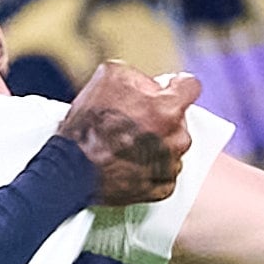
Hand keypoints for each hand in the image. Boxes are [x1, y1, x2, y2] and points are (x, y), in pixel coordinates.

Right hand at [62, 63, 198, 208]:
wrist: (72, 167)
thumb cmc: (89, 123)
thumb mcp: (109, 76)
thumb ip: (139, 75)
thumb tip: (153, 84)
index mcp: (169, 108)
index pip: (190, 86)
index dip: (176, 85)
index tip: (165, 90)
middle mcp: (177, 138)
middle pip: (178, 120)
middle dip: (161, 117)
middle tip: (134, 120)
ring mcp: (171, 165)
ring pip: (172, 146)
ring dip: (157, 143)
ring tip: (128, 144)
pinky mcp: (163, 188)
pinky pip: (164, 172)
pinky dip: (151, 167)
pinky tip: (130, 162)